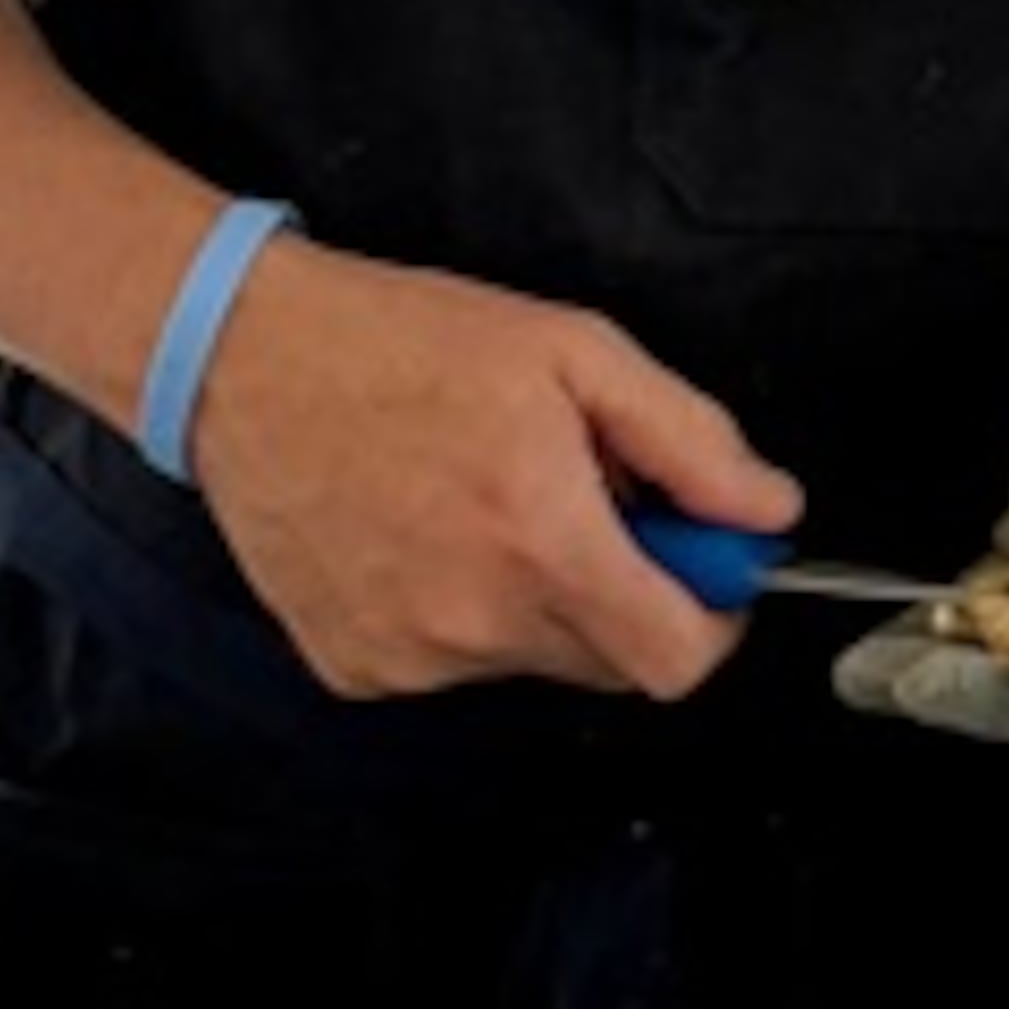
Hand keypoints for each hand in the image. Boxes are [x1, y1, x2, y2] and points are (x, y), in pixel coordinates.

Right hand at [194, 243, 796, 698]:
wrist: (242, 359)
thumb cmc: (402, 342)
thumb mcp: (573, 350)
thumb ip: (689, 442)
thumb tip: (767, 513)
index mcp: (542, 542)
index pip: (678, 662)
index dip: (710, 616)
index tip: (696, 564)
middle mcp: (475, 619)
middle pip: (612, 664)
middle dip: (624, 593)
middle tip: (581, 503)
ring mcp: (408, 655)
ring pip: (530, 661)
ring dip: (536, 600)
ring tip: (483, 504)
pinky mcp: (355, 667)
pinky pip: (450, 665)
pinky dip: (459, 613)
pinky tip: (421, 536)